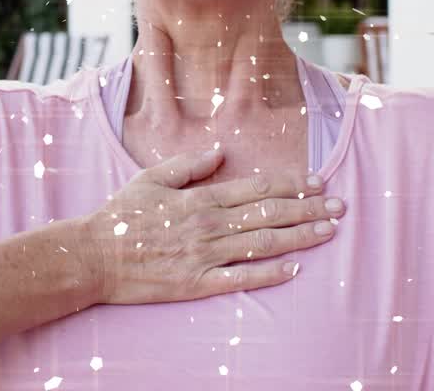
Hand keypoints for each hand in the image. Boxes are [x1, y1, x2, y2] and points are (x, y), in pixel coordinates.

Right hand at [82, 147, 345, 305]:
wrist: (93, 257)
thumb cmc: (120, 217)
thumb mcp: (151, 178)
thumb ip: (189, 165)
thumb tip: (221, 151)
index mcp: (199, 198)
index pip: (256, 188)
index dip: (292, 185)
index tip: (319, 182)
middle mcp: (208, 225)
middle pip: (268, 214)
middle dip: (308, 210)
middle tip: (340, 207)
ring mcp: (203, 255)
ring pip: (262, 244)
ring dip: (299, 237)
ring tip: (328, 232)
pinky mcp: (196, 283)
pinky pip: (240, 278)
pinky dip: (269, 274)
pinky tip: (294, 269)